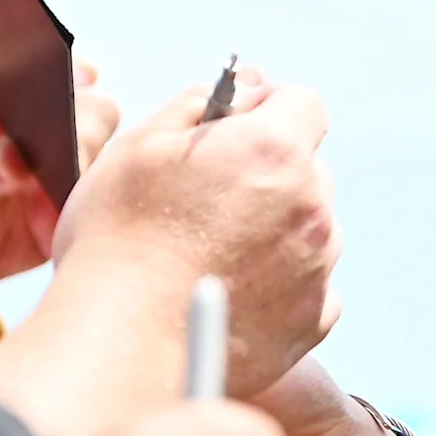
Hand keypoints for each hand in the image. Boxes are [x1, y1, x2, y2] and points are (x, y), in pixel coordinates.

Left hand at [0, 59, 120, 298]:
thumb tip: (18, 158)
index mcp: (5, 99)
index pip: (52, 70)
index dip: (75, 73)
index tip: (83, 80)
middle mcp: (42, 128)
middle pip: (96, 114)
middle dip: (88, 135)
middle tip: (69, 161)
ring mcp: (56, 171)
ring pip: (102, 168)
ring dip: (89, 184)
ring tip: (54, 203)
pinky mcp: (59, 216)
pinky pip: (86, 219)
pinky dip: (82, 225)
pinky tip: (55, 233)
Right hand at [0, 70, 337, 435]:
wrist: (119, 344)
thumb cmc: (118, 240)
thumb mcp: (138, 145)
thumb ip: (199, 105)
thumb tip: (239, 92)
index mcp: (274, 151)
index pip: (303, 103)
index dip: (268, 109)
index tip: (236, 127)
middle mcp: (311, 208)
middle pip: (307, 169)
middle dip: (268, 172)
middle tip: (207, 199)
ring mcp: (317, 269)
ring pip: (309, 229)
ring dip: (274, 230)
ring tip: (209, 254)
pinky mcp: (312, 322)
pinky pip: (309, 286)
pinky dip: (279, 284)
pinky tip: (228, 291)